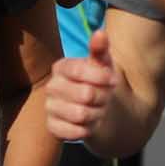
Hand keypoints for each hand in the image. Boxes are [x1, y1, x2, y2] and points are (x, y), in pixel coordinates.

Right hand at [46, 30, 117, 144]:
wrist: (94, 107)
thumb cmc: (97, 82)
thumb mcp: (102, 64)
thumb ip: (100, 49)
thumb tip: (100, 33)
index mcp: (61, 67)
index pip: (79, 70)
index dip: (101, 77)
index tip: (114, 80)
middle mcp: (51, 86)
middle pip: (85, 95)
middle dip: (102, 98)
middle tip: (104, 97)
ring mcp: (50, 107)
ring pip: (81, 115)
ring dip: (96, 114)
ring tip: (97, 110)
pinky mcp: (52, 127)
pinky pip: (74, 132)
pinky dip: (87, 130)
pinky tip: (88, 123)